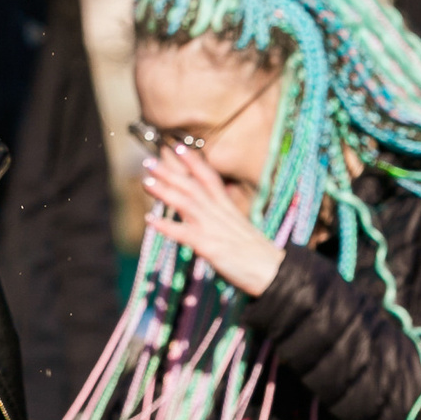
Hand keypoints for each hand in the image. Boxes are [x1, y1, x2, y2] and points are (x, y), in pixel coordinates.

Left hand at [142, 145, 284, 296]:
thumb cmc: (258, 254)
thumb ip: (224, 214)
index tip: (177, 146)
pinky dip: (167, 226)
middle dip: (170, 172)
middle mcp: (219, 214)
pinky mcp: (211, 247)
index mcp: (227, 208)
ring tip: (145, 182)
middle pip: (192, 187)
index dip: (193, 161)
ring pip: (186, 204)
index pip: (209, 178)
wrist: (275, 273)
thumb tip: (214, 204)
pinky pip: (185, 234)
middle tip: (148, 162)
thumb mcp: (241, 226)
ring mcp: (214, 229)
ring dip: (164, 191)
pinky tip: (150, 221)